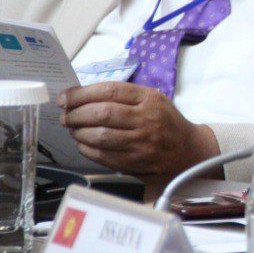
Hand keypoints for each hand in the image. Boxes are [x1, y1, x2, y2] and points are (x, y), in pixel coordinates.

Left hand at [58, 82, 218, 177]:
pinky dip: (86, 148)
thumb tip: (82, 96)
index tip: (65, 97)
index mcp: (150, 99)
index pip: (110, 91)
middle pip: (102, 113)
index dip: (82, 94)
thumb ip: (124, 96)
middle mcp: (147, 119)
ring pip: (99, 135)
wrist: (188, 150)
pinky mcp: (135, 162)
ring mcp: (141, 142)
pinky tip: (82, 143)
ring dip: (78, 132)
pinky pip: (102, 155)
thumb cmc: (166, 122)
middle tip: (65, 115)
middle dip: (75, 114)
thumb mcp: (153, 100)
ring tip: (73, 128)